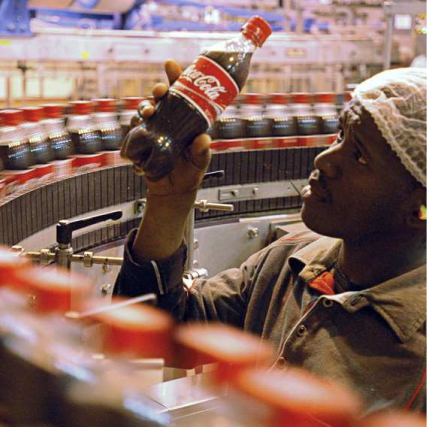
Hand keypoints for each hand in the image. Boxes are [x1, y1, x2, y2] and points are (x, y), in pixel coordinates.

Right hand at [121, 60, 210, 197]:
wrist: (173, 192)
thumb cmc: (190, 174)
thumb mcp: (200, 163)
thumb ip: (201, 152)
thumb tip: (204, 139)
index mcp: (186, 121)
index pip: (183, 95)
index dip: (177, 78)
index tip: (172, 66)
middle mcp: (169, 121)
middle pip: (161, 98)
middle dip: (158, 90)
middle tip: (160, 91)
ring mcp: (154, 130)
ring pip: (145, 110)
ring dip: (144, 106)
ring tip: (148, 111)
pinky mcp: (142, 141)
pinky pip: (135, 129)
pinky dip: (135, 126)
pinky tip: (137, 126)